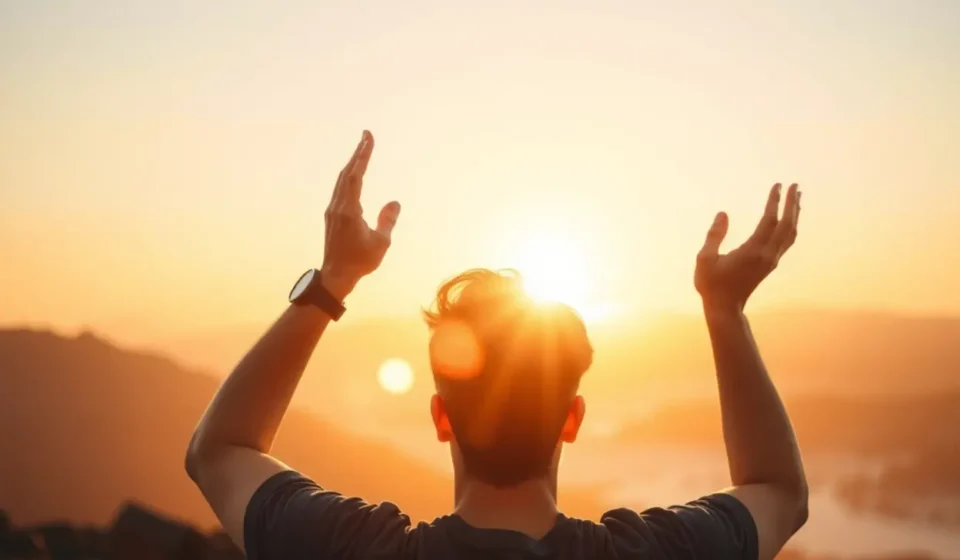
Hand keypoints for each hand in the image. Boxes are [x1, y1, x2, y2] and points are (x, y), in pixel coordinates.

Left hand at [320, 130, 400, 297]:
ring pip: (342, 181)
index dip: (362, 155)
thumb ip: (387, 220)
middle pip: (347, 174)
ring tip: (363, 150)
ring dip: (352, 164)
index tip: (368, 138)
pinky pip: (341, 190)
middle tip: (366, 135)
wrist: (336, 275)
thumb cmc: (359, 261)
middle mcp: (337, 206)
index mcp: (349, 210)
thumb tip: (394, 202)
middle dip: (357, 153)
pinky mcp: (333, 216)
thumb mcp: (380, 242)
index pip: (356, 176)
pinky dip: (350, 177)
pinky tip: (355, 175)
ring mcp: (333, 210)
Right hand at [695, 183, 800, 310]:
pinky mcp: (770, 264)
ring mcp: (771, 260)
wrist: (725, 308)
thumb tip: (723, 213)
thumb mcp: (705, 259)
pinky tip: (788, 220)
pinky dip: (790, 227)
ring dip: (795, 215)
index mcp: (753, 251)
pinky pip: (786, 241)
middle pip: (786, 225)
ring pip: (790, 234)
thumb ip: (715, 235)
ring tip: (797, 199)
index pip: (769, 221)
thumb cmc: (712, 284)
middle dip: (792, 204)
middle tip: (795, 185)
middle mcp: (767, 255)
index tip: (778, 185)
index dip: (774, 202)